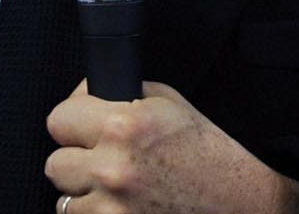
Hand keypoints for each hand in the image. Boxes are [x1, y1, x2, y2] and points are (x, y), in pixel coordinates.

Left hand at [43, 82, 298, 213]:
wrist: (242, 204)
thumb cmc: (210, 155)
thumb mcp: (171, 105)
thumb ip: (124, 97)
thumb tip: (89, 96)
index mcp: (125, 125)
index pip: (59, 118)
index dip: (73, 120)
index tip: (84, 124)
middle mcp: (114, 167)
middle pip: (55, 163)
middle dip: (76, 160)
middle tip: (101, 160)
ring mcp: (113, 207)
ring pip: (65, 200)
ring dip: (84, 194)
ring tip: (115, 189)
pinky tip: (121, 207)